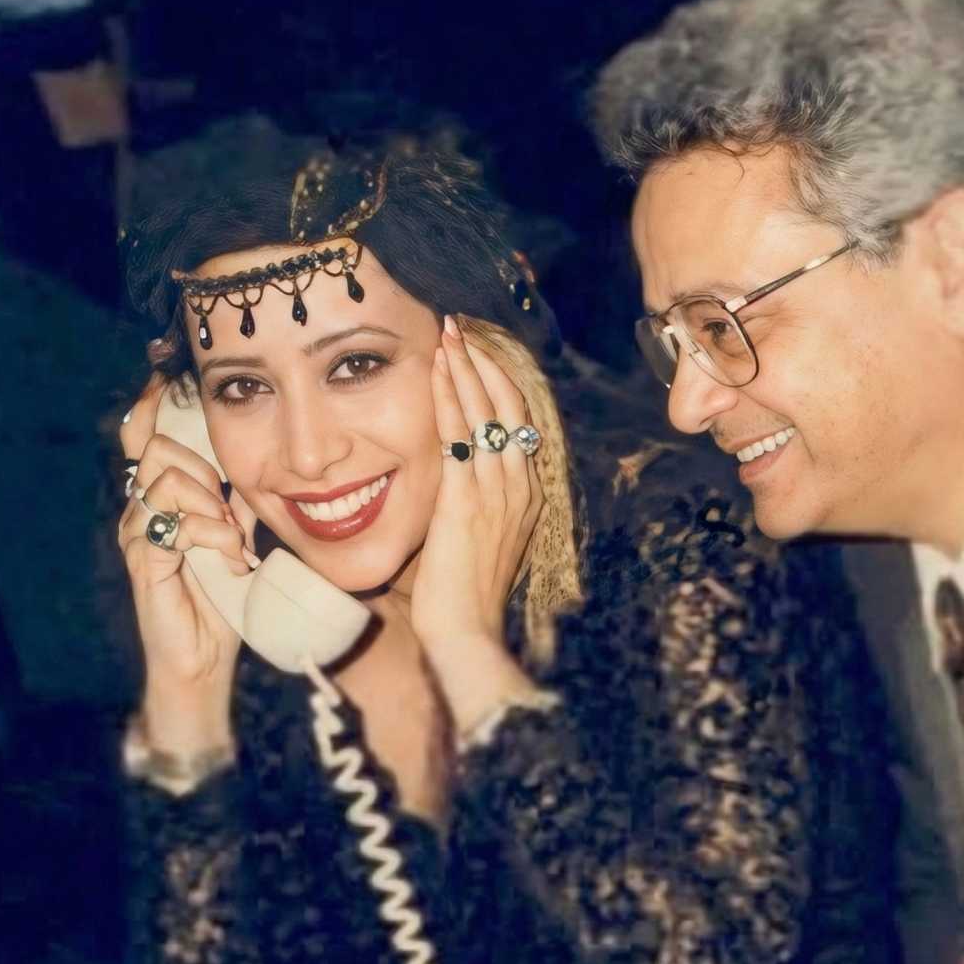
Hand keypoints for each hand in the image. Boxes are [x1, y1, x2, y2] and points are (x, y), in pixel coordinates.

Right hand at [118, 373, 254, 748]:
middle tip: (231, 513)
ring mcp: (138, 533)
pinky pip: (174, 524)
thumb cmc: (220, 601)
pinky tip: (231, 557)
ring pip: (165, 480)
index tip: (167, 382)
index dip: (154, 406)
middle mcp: (143, 509)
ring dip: (212, 506)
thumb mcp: (238, 540)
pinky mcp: (144, 561)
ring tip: (234, 541)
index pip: (148, 437)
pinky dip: (211, 535)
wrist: (204, 660)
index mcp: (163, 498)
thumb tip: (258, 471)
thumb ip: (239, 503)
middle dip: (204, 469)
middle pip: (157, 447)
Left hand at [411, 316, 544, 653]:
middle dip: (484, 363)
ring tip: (448, 333)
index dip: (500, 384)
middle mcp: (519, 487)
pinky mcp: (466, 500)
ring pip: (486, 412)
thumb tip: (459, 487)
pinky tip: (435, 370)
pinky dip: (448, 396)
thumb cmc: (465, 600)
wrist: (466, 634)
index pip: (520, 424)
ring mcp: (496, 492)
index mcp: (528, 497)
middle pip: (509, 407)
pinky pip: (459, 434)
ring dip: (465, 368)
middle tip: (461, 328)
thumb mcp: (481, 545)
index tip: (478, 355)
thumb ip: (477, 509)